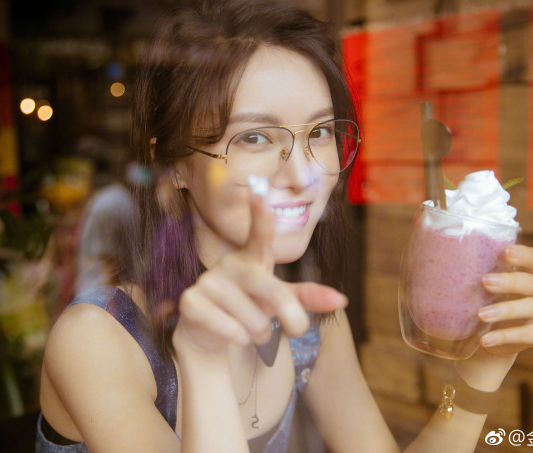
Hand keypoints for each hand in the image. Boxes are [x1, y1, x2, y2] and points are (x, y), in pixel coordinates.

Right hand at [172, 182, 346, 355]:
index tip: (258, 192)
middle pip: (275, 293)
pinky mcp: (191, 302)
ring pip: (254, 321)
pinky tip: (230, 334)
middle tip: (298, 330)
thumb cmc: (250, 304)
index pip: (259, 234)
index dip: (260, 215)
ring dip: (259, 334)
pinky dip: (239, 340)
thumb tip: (342, 300)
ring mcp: (208, 281)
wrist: (208, 328)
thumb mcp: (280, 299)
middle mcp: (230, 264)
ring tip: (247, 327)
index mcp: (252, 257)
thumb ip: (308, 297)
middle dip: (293, 318)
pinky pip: (232, 331)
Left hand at [477, 244, 532, 356]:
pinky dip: (505, 337)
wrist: (487, 337)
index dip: (525, 255)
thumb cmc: (481, 302)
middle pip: (532, 282)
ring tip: (481, 315)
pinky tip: (485, 339)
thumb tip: (437, 261)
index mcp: (528, 273)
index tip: (506, 252)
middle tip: (485, 282)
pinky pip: (529, 335)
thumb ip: (471, 273)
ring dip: (507, 310)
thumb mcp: (478, 287)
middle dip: (510, 282)